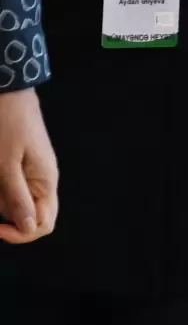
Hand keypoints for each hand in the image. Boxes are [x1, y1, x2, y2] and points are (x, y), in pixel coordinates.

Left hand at [0, 87, 56, 244]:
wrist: (7, 91)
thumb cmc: (5, 125)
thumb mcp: (5, 165)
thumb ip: (17, 197)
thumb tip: (29, 228)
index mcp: (45, 182)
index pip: (43, 224)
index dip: (21, 233)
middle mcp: (42, 180)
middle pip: (28, 214)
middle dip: (5, 216)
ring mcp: (31, 170)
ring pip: (15, 200)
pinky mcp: (20, 162)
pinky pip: (9, 185)